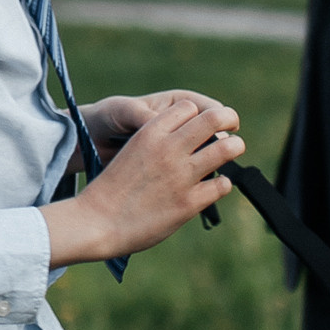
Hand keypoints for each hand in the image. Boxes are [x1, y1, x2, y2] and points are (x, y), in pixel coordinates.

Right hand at [45, 90, 240, 264]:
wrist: (96, 222)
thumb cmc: (112, 188)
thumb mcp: (132, 151)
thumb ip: (159, 142)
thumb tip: (189, 141)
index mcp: (150, 132)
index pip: (190, 107)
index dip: (199, 114)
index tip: (204, 124)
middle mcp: (168, 148)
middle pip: (215, 117)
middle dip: (228, 119)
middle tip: (232, 128)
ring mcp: (181, 175)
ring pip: (227, 147)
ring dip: (233, 147)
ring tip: (232, 151)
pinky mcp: (189, 202)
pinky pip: (222, 183)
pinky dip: (222, 183)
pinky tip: (215, 185)